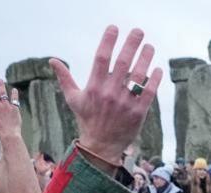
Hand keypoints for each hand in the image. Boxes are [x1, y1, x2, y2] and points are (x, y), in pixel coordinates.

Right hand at [50, 26, 162, 162]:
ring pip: (138, 75)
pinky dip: (154, 79)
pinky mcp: (138, 112)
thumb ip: (65, 78)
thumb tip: (52, 60)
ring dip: (145, 58)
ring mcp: (125, 102)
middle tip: (138, 31)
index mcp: (94, 87)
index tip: (114, 28)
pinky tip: (157, 69)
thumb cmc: (87, 120)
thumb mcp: (73, 99)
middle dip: (131, 44)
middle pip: (123, 62)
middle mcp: (110, 93)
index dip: (108, 41)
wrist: (101, 146)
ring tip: (149, 47)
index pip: (101, 58)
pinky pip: (149, 92)